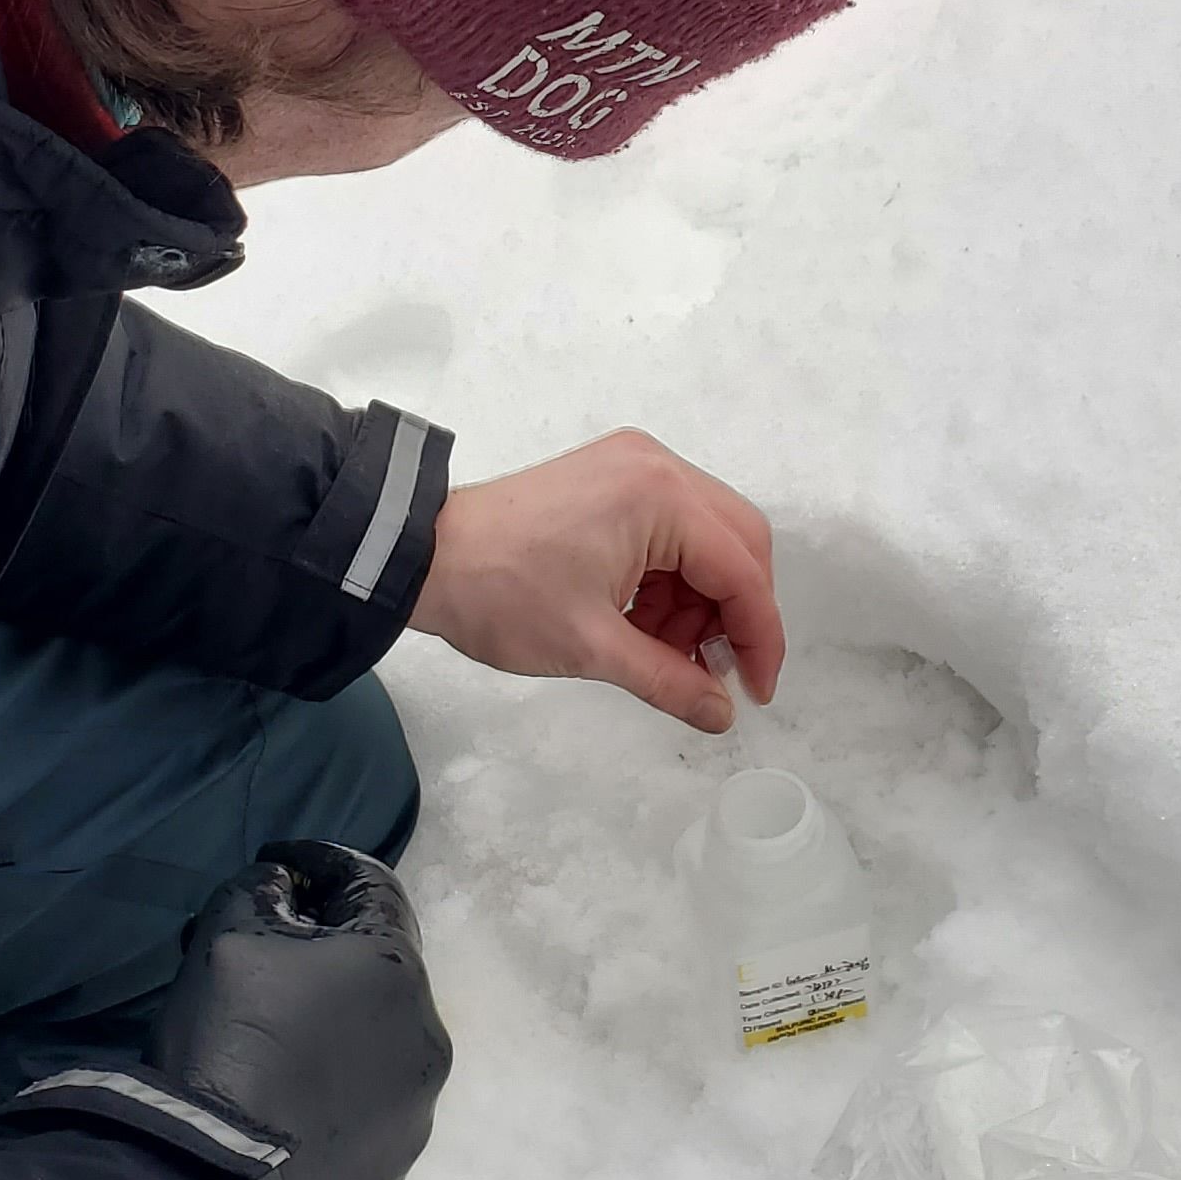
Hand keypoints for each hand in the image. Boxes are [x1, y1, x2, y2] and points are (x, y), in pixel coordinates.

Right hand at [153, 844, 452, 1179]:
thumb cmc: (232, 1039)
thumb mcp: (227, 932)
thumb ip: (263, 888)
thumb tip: (286, 887)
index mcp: (398, 968)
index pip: (371, 883)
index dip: (319, 861)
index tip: (276, 860)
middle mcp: (428, 1033)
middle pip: (379, 962)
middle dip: (323, 942)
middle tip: (262, 943)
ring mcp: (419, 1106)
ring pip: (377, 1034)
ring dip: (333, 1014)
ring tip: (272, 1023)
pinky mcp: (396, 1162)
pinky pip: (367, 1097)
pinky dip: (335, 1077)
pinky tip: (287, 1087)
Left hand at [409, 432, 784, 734]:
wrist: (421, 555)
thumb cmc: (502, 594)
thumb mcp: (592, 648)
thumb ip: (670, 681)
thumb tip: (722, 713)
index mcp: (660, 496)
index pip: (742, 569)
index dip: (759, 636)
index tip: (755, 691)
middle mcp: (657, 466)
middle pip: (737, 543)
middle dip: (732, 613)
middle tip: (713, 670)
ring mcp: (634, 465)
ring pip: (706, 538)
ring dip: (698, 600)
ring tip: (662, 652)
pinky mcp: (612, 477)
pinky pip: (671, 529)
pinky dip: (670, 579)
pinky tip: (643, 622)